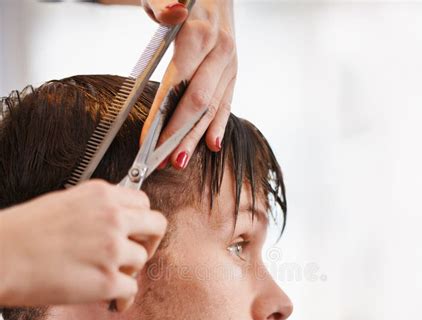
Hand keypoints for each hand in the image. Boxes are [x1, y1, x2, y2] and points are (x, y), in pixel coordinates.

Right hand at [0, 180, 166, 311]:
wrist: (0, 256)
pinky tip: (113, 301)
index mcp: (101, 195)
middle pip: (157, 225)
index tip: (137, 231)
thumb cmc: (21, 232)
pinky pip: (132, 290)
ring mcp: (113, 249)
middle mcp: (112, 218)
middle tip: (138, 254)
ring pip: (142, 260)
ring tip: (109, 278)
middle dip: (150, 242)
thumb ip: (96, 209)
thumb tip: (115, 222)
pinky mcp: (108, 280)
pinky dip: (123, 299)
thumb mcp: (64, 203)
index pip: (144, 203)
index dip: (142, 220)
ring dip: (129, 271)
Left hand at [141, 0, 236, 168]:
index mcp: (200, 32)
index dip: (163, 116)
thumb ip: (162, 4)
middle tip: (163, 161)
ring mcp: (229, 63)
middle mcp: (220, 51)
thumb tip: (171, 12)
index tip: (147, 140)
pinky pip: (227, 103)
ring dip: (196, 138)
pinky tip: (212, 145)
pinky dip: (219, 126)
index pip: (178, 84)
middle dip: (180, 135)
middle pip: (199, 103)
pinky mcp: (233, 72)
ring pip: (212, 108)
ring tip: (180, 160)